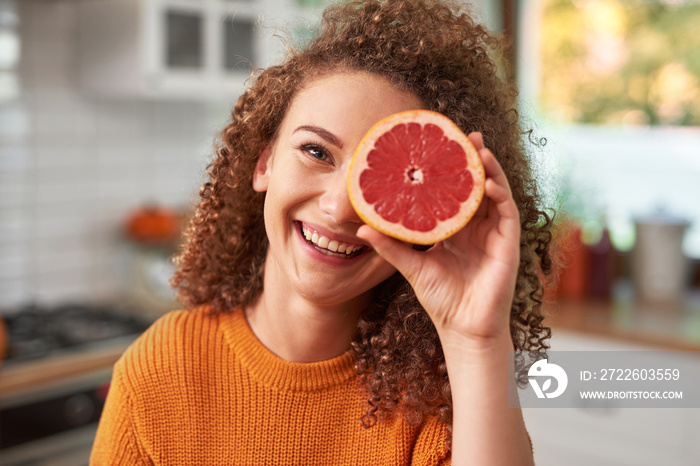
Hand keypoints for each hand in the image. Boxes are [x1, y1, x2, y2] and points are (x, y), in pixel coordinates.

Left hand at [357, 132, 520, 346]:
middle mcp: (477, 227)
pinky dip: (500, 193)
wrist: (463, 327)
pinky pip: (507, 212)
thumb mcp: (412, 267)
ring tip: (479, 147)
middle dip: (473, 159)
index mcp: (456, 230)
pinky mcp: (508, 244)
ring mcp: (494, 234)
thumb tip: (360, 230)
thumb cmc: (441, 299)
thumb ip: (390, 247)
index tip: (440, 146)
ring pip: (495, 192)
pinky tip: (489, 180)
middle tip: (465, 134)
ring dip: (490, 168)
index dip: (451, 170)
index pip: (455, 192)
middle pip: (477, 185)